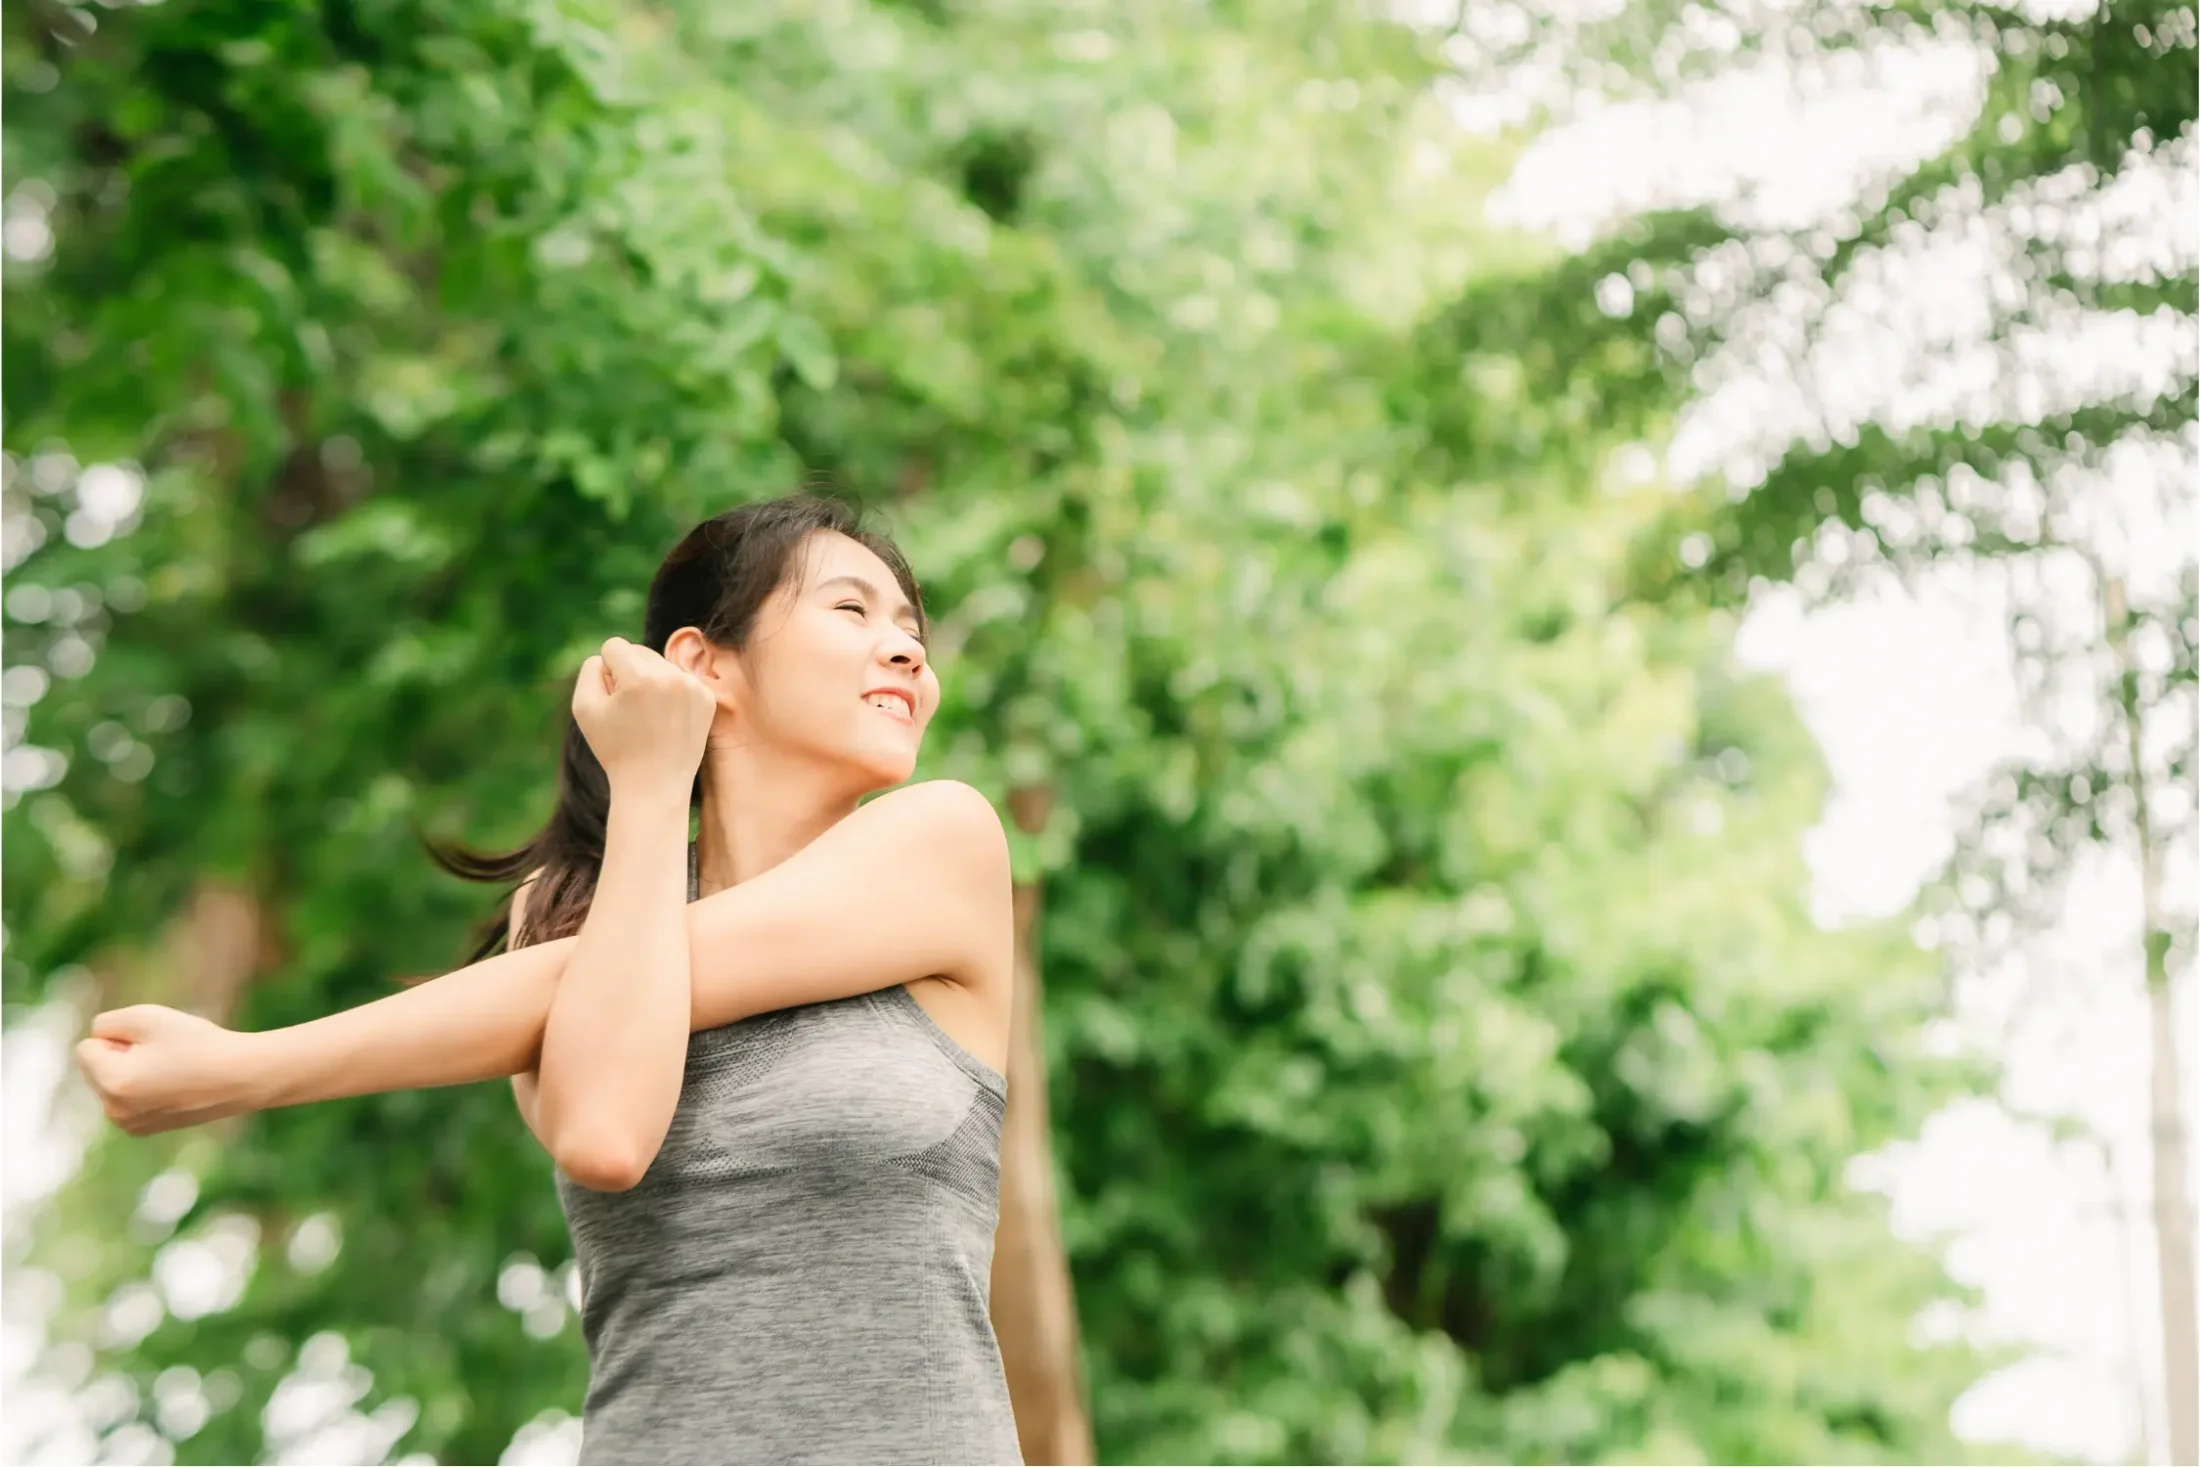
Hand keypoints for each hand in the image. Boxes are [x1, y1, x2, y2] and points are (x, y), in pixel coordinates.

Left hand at [75, 1005, 263, 1134]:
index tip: (152, 1042)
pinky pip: (126, 1100)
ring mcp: (128, 1123)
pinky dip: (142, 1089)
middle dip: (120, 1056)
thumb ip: (107, 1022)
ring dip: (130, 1072)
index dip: (119, 1037)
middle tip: (164, 1055)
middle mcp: (114, 1109)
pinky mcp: (143, 1129)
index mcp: (113, 1081)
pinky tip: (174, 1085)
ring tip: (171, 1070)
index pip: (87, 1046)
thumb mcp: (149, 1017)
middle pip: (95, 1067)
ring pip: (110, 1084)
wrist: (243, 1077)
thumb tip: (97, 1041)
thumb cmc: (198, 1044)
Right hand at [573, 637, 715, 795]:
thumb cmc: (615, 748)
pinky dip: (671, 694)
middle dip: (630, 674)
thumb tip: (611, 654)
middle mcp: (671, 676)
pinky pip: (680, 679)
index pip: (614, 646)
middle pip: (640, 651)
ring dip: (651, 682)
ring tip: (649, 717)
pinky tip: (667, 720)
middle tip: (631, 712)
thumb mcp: (584, 707)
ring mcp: (694, 686)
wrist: (655, 785)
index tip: (613, 700)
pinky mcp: (707, 697)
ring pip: (660, 664)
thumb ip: (590, 668)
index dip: (607, 672)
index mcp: (640, 677)